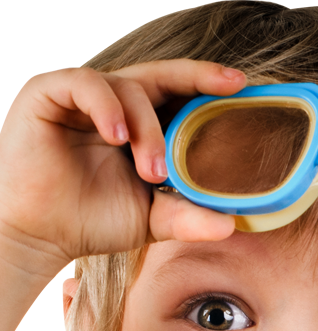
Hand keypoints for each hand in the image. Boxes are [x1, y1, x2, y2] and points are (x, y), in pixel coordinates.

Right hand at [0, 59, 245, 278]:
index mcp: (142, 127)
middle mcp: (117, 105)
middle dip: (198, 78)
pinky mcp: (50, 94)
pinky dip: (107, 106)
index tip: (244, 85)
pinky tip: (118, 136)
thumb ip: (188, 217)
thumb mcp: (151, 219)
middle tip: (228, 87)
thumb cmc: (92, 221)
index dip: (209, 86)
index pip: (180, 95)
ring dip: (148, 128)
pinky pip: (86, 84)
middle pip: (162, 76)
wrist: (43, 236)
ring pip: (130, 86)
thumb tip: (231, 224)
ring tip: (152, 171)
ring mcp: (84, 97)